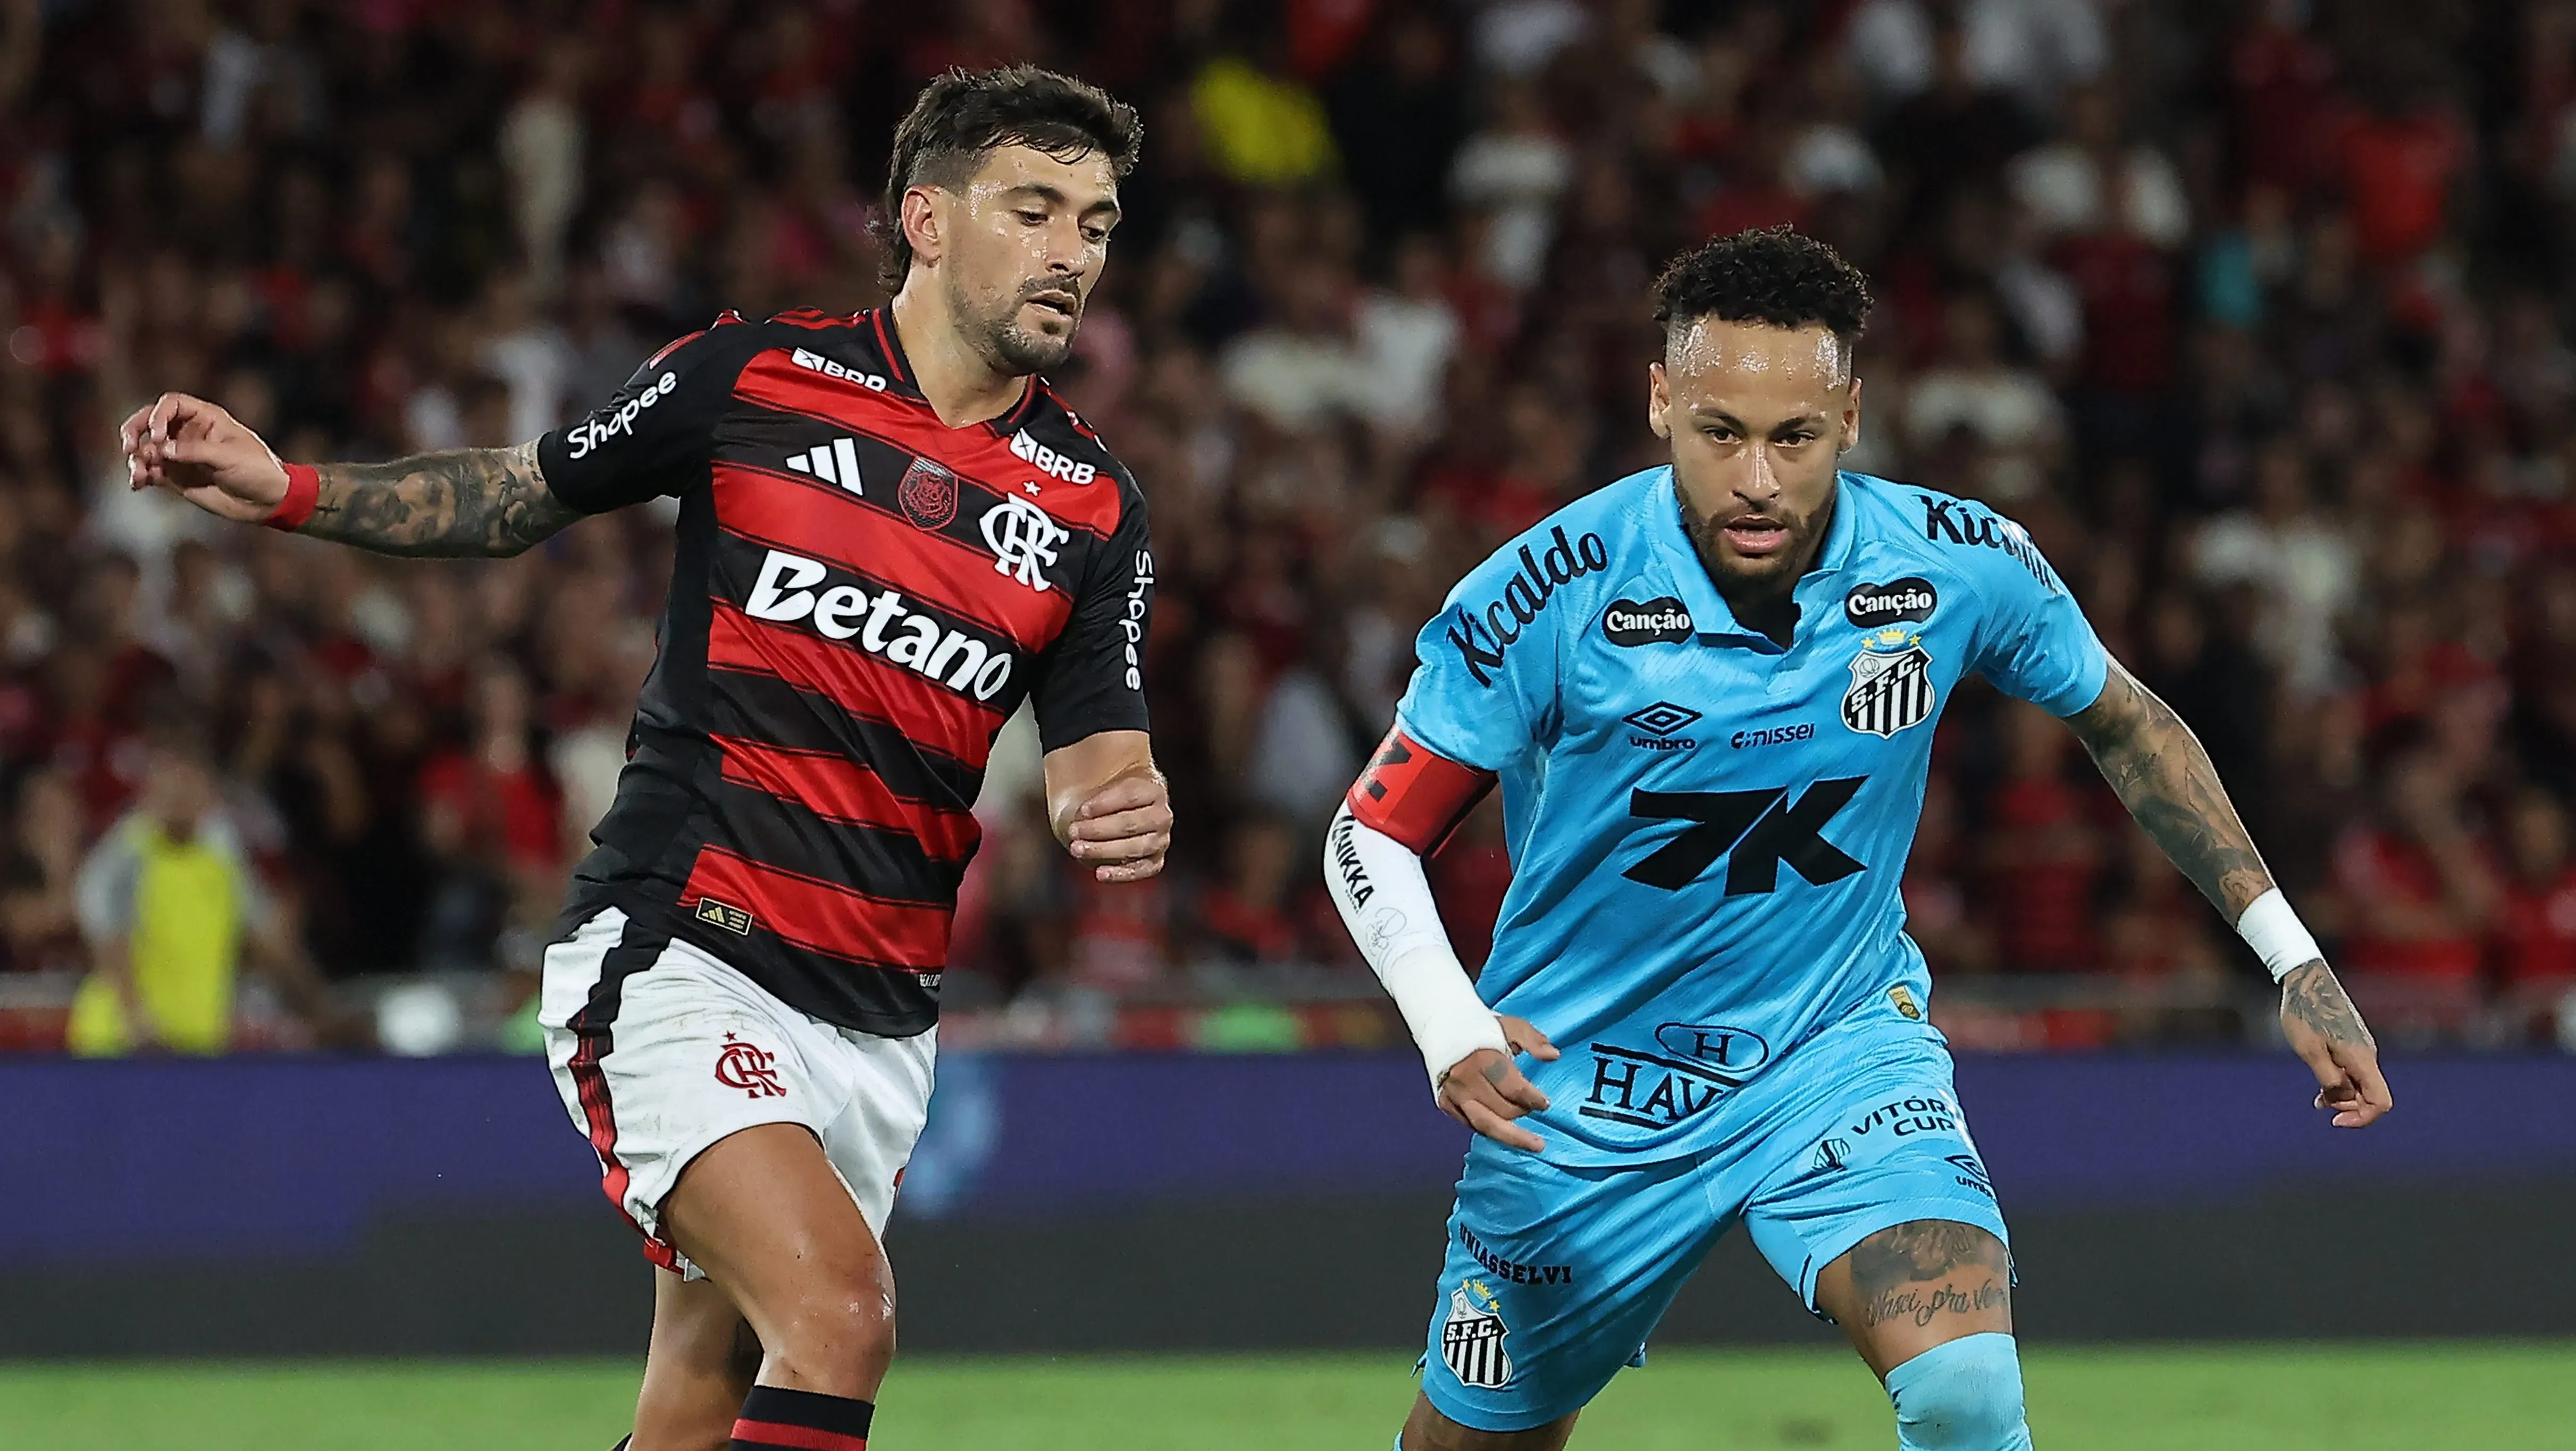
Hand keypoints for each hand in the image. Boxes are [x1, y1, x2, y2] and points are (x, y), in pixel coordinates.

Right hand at [119, 392, 290, 523]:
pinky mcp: (176, 476)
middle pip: (150, 422)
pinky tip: (137, 484)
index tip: (158, 436)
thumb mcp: (229, 457)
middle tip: (128, 447)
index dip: (158, 416)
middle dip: (134, 431)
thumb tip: (161, 449)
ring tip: (139, 474)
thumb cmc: (258, 470)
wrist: (268, 501)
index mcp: (206, 418)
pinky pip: (150, 471)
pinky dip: (140, 476)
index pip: (171, 404)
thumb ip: (194, 451)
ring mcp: (180, 454)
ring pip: (146, 449)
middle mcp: (188, 432)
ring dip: (136, 458)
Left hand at [1060, 763, 1171, 882]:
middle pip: (1130, 823)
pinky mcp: (1154, 861)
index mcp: (1153, 790)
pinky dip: (1121, 873)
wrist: (1119, 813)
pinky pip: (1141, 869)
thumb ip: (1093, 770)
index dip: (1105, 803)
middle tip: (1074, 831)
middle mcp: (1161, 816)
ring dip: (1103, 850)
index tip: (1083, 810)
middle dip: (1099, 829)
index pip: (1131, 795)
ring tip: (1078, 849)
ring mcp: (1160, 840)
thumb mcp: (1104, 778)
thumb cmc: (1109, 797)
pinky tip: (1100, 873)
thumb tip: (1073, 757)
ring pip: (1135, 848)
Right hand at [1437, 1014, 1559, 1151]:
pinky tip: (1507, 1133)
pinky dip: (1492, 1130)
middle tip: (1533, 1108)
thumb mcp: (1511, 1026)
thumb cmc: (1480, 1027)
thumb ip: (1533, 1040)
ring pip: (1487, 1125)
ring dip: (1512, 1137)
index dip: (1533, 1099)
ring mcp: (1454, 1095)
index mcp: (1483, 1059)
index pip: (1513, 1089)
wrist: (1441, 1026)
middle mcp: (1466, 1081)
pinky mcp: (1446, 1104)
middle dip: (1523, 1112)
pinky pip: (1472, 1125)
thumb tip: (1554, 1056)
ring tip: (1534, 1145)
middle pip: (1502, 1110)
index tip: (1545, 1103)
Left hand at [2279, 960, 2392, 1128]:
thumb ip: (2329, 1079)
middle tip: (2320, 1104)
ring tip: (2317, 1099)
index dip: (2362, 1117)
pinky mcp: (2352, 1042)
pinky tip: (2321, 1085)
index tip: (2335, 1120)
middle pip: (2371, 1096)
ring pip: (2360, 1085)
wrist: (2306, 979)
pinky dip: (2339, 1082)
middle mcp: (2367, 1055)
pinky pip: (2353, 1072)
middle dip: (2348, 1107)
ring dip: (2342, 1096)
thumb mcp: (2310, 1051)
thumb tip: (2342, 1100)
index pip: (2381, 1102)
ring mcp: (2361, 1048)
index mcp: (2361, 1059)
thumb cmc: (2304, 1013)